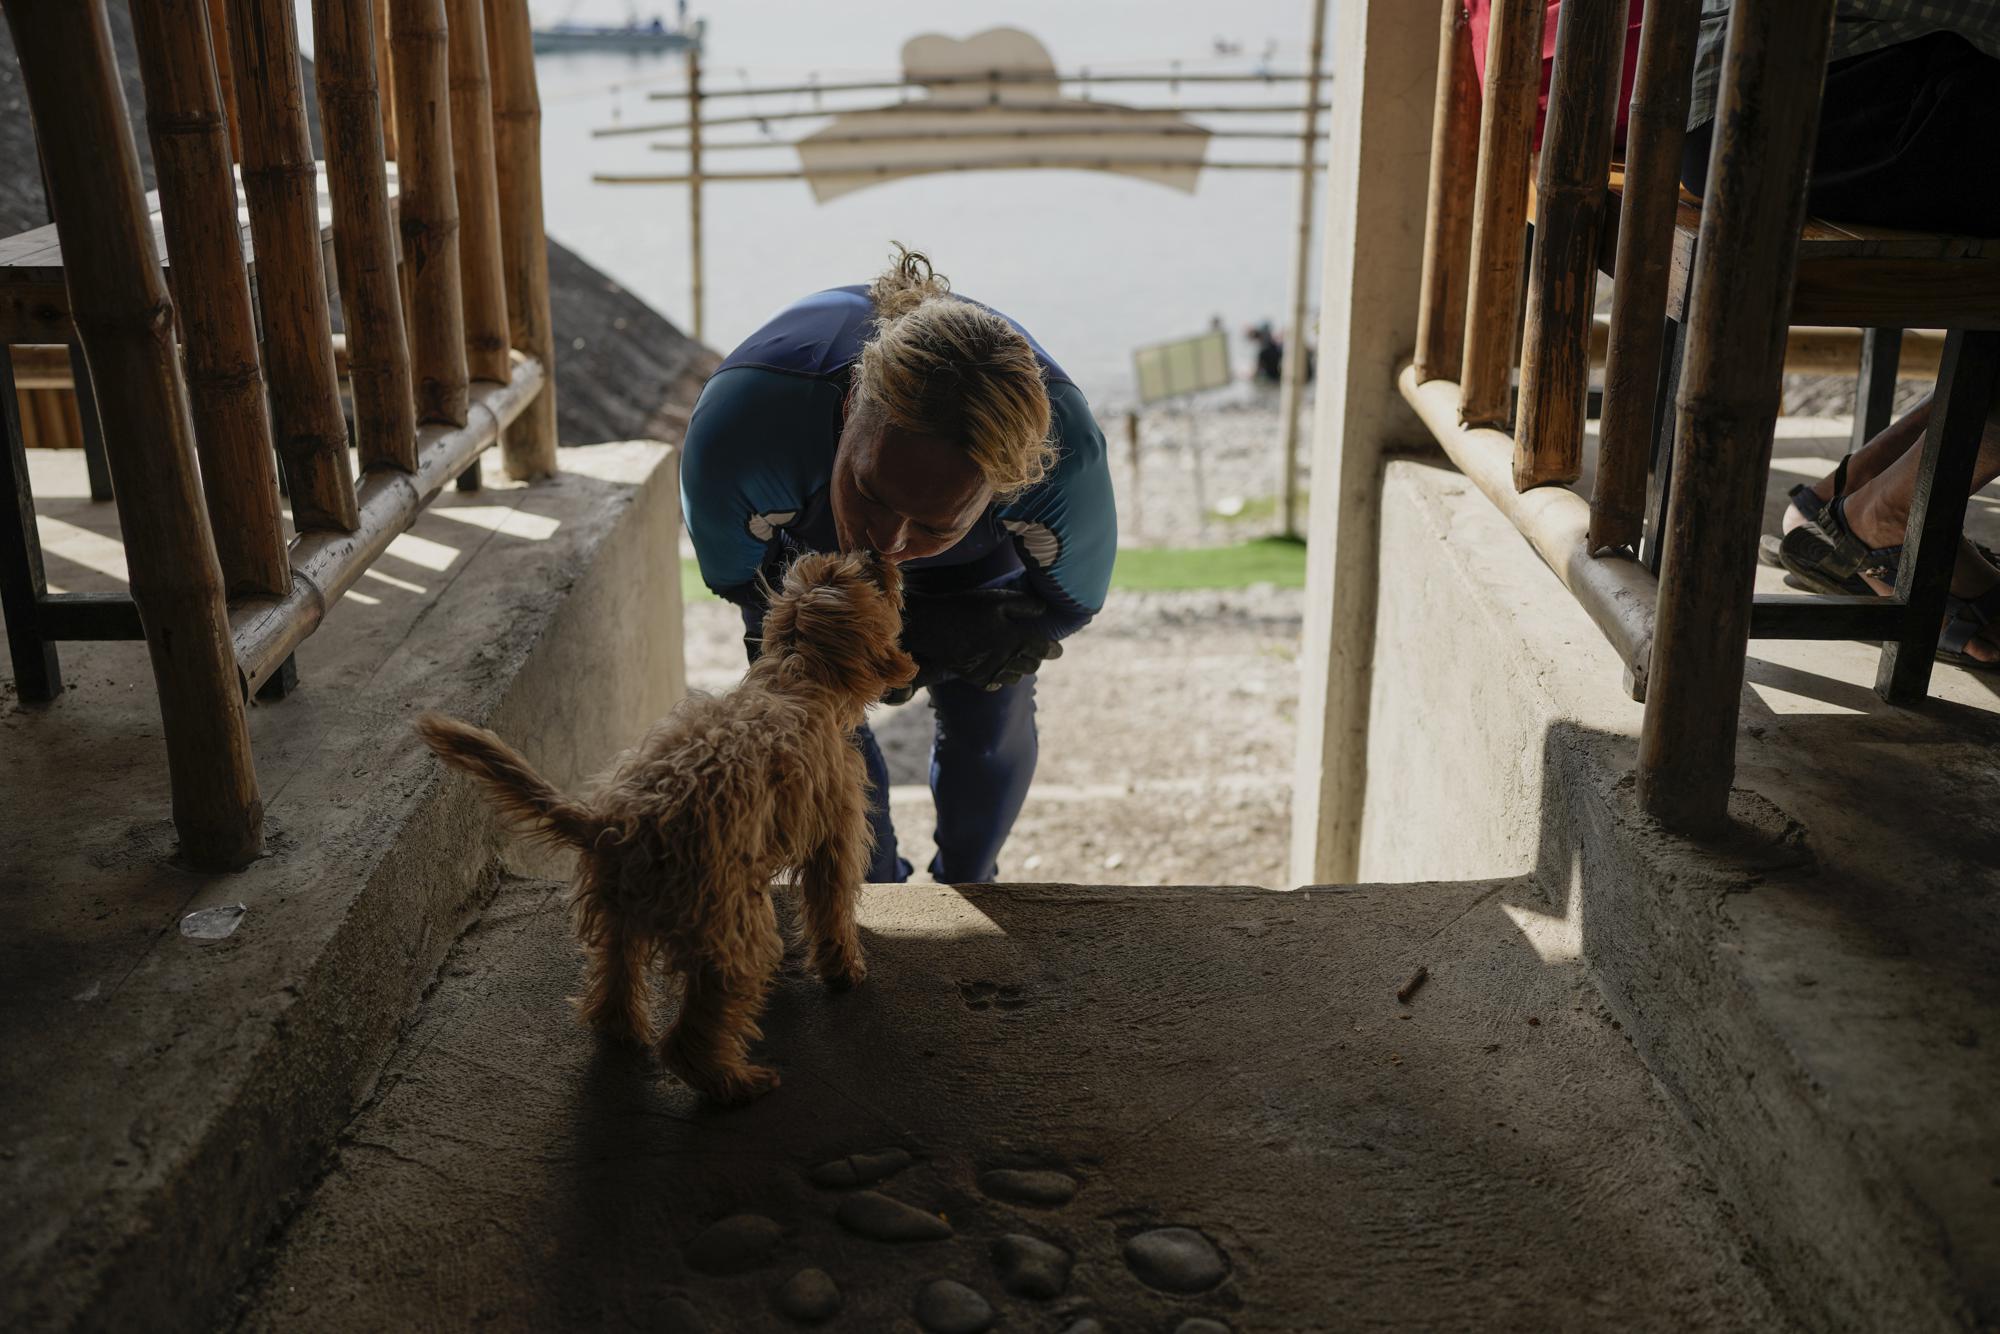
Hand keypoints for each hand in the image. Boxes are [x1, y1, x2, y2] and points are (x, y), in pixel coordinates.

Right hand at [879, 588, 1064, 702]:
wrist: (931, 626)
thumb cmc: (965, 608)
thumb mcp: (996, 599)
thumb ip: (1024, 605)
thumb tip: (1044, 610)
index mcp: (1014, 639)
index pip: (1042, 649)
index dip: (1052, 649)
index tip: (1057, 650)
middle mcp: (1006, 660)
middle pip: (1031, 666)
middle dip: (1037, 659)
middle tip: (1036, 651)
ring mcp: (990, 672)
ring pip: (1016, 677)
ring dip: (1020, 669)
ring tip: (1018, 659)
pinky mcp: (975, 678)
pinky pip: (997, 684)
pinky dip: (1002, 678)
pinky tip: (1000, 671)